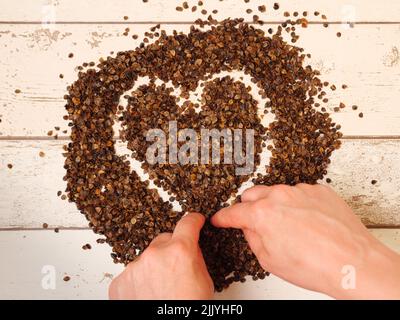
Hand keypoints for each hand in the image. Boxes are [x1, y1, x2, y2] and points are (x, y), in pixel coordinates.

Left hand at [109, 212, 213, 299]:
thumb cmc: (188, 308)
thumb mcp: (204, 280)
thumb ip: (194, 257)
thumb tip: (190, 248)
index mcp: (180, 250)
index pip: (187, 223)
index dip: (193, 220)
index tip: (194, 220)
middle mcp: (155, 253)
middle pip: (164, 240)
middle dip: (171, 249)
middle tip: (175, 269)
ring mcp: (135, 267)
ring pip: (146, 257)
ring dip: (153, 266)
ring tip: (159, 288)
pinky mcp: (120, 281)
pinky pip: (132, 273)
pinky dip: (138, 281)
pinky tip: (146, 294)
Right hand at [211, 184, 399, 298]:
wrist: (353, 262)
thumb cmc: (315, 266)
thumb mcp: (269, 260)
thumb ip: (252, 238)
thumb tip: (249, 228)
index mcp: (262, 214)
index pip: (233, 212)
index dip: (223, 218)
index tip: (220, 219)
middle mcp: (279, 195)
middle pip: (252, 194)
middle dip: (249, 207)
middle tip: (256, 223)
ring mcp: (301, 190)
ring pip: (277, 192)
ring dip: (276, 205)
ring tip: (291, 227)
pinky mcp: (320, 190)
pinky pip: (300, 193)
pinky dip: (298, 204)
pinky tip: (308, 221)